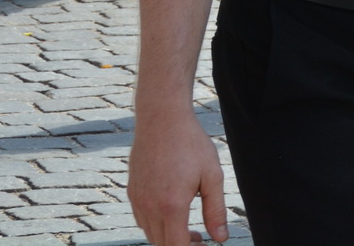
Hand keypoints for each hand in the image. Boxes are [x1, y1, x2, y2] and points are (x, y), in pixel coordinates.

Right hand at [129, 109, 229, 243]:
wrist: (162, 120)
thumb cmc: (191, 145)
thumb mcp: (212, 176)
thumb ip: (215, 210)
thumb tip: (221, 237)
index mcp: (171, 206)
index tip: (205, 244)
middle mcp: (149, 207)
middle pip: (161, 243)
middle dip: (181, 245)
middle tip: (201, 238)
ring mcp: (137, 200)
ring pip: (150, 233)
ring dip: (168, 237)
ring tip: (188, 227)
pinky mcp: (132, 192)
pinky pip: (141, 219)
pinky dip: (156, 225)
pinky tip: (171, 213)